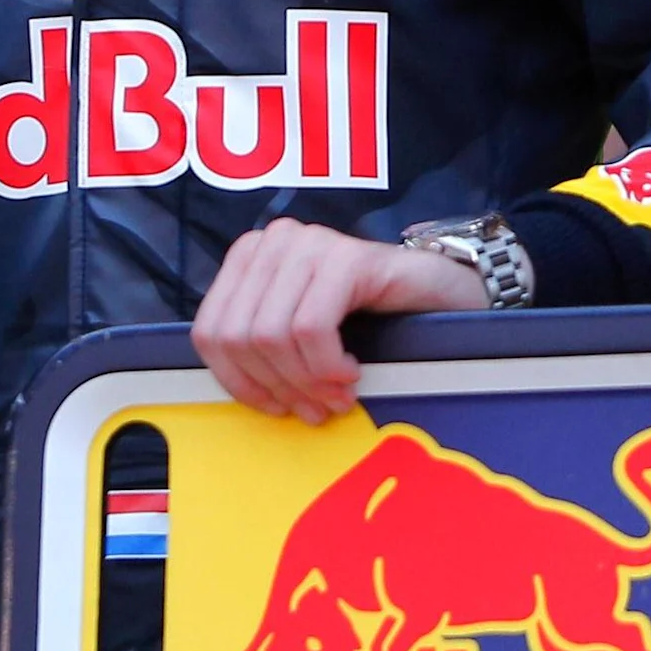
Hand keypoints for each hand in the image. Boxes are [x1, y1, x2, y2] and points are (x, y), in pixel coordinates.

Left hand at [189, 218, 483, 423]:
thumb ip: (262, 350)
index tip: (275, 407)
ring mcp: (308, 243)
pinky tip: (351, 373)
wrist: (440, 294)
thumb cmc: (368, 320)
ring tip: (338, 395)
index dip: (238, 382)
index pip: (209, 332)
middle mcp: (272, 242)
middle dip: (277, 386)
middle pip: (239, 337)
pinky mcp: (345, 257)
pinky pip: (312, 327)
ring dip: (307, 381)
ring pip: (272, 335)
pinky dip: (328, 365)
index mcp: (249, 258)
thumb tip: (242, 392)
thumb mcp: (299, 333)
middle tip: (316, 408)